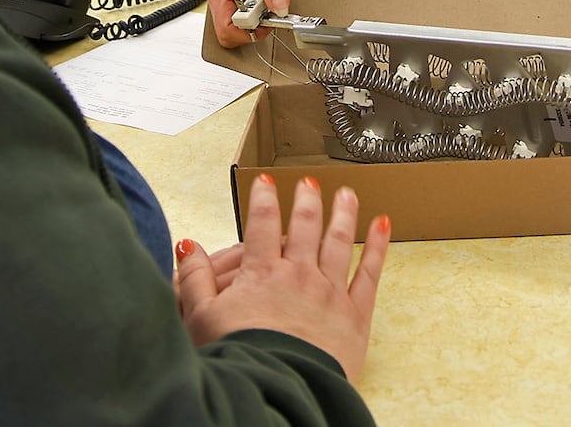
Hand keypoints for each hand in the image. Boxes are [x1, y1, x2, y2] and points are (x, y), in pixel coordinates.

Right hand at [175, 175, 390, 383]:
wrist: (276, 388)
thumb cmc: (239, 359)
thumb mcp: (201, 319)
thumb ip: (195, 278)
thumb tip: (187, 246)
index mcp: (262, 273)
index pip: (262, 224)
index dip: (263, 199)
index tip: (264, 182)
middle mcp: (298, 274)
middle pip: (305, 225)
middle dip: (307, 200)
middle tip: (309, 182)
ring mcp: (329, 291)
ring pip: (339, 241)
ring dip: (343, 213)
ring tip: (347, 194)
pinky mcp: (354, 315)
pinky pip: (369, 273)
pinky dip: (378, 246)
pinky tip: (383, 225)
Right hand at [204, 0, 306, 48]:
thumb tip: (278, 6)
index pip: (225, 30)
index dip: (248, 31)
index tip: (266, 20)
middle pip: (235, 30)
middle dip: (257, 24)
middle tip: (272, 5)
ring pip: (246, 24)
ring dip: (263, 17)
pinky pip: (256, 14)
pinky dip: (268, 11)